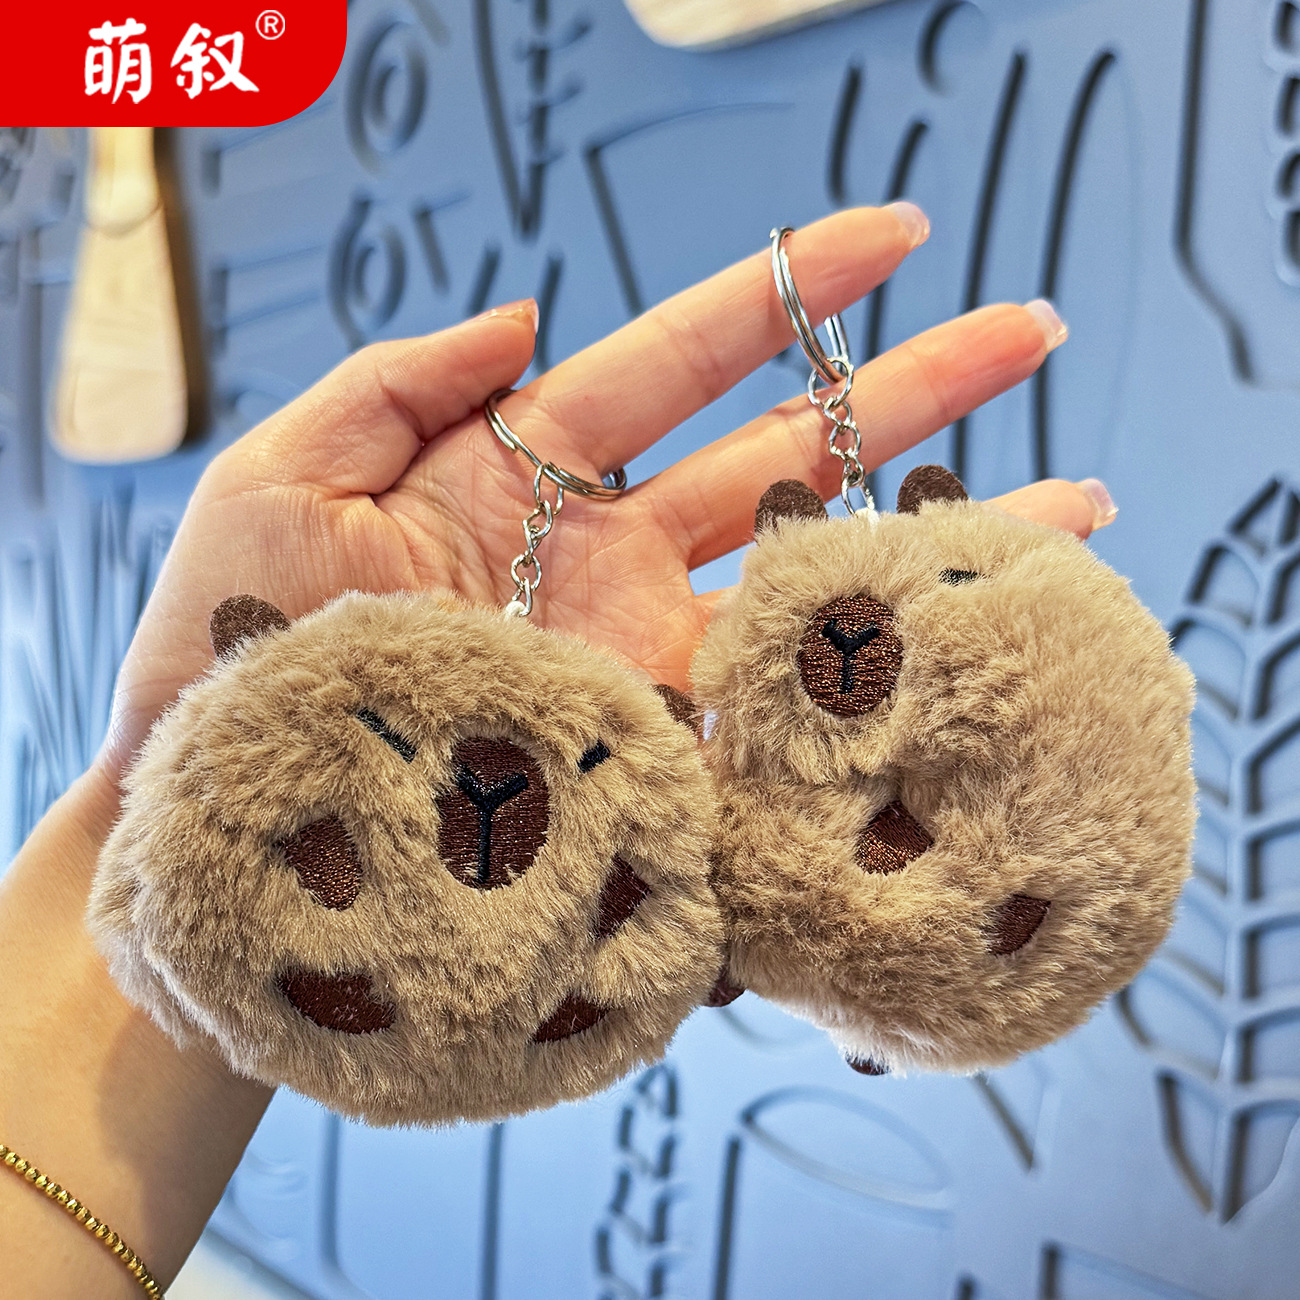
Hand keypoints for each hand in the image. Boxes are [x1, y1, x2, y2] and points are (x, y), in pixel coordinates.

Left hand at [100, 203, 1102, 778]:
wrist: (220, 813)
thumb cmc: (228, 645)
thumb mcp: (286, 475)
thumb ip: (401, 377)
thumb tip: (525, 310)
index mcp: (528, 472)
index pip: (681, 359)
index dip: (788, 294)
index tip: (890, 236)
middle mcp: (607, 560)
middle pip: (784, 458)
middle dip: (908, 396)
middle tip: (1027, 337)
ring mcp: (637, 660)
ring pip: (809, 588)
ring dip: (929, 547)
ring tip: (1071, 514)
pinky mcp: (647, 758)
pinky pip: (773, 721)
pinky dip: (866, 696)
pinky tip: (963, 667)